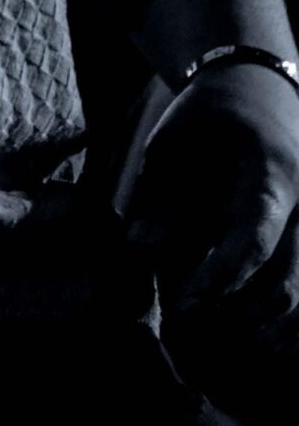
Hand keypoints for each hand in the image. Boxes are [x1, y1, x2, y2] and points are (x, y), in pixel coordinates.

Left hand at [123, 62, 298, 350]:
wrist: (260, 91)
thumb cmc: (212, 115)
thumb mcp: (177, 141)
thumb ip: (163, 196)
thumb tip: (141, 249)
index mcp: (274, 176)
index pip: (255, 241)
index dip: (220, 279)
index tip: (186, 304)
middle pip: (285, 283)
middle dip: (237, 311)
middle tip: (189, 317)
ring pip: (298, 296)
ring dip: (261, 321)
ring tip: (218, 326)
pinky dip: (281, 319)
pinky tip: (257, 334)